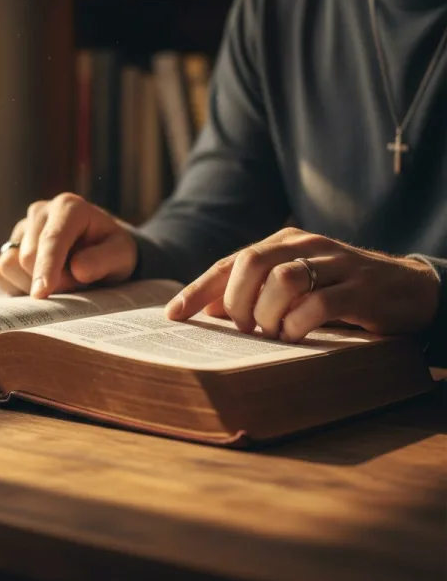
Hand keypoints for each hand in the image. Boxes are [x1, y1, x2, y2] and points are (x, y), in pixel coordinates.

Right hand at [0, 193, 137, 297]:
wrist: (99, 248)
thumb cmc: (111, 250)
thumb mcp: (122, 255)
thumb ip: (104, 260)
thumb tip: (77, 269)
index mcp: (69, 207)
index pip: (52, 239)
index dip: (46, 268)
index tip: (42, 293)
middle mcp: (40, 212)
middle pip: (27, 257)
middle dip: (49, 282)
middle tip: (76, 287)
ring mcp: (21, 228)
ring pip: (8, 265)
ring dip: (31, 285)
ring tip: (59, 281)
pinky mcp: (8, 246)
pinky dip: (17, 286)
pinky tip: (41, 282)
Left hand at [165, 227, 439, 341]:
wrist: (407, 287)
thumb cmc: (338, 290)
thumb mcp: (292, 287)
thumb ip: (253, 291)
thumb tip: (206, 307)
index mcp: (282, 243)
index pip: (229, 262)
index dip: (197, 289)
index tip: (173, 315)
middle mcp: (304, 245)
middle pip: (251, 263)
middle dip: (236, 301)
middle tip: (242, 329)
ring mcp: (334, 263)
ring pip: (283, 279)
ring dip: (268, 314)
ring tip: (271, 334)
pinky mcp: (360, 287)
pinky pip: (319, 303)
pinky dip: (298, 324)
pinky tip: (295, 337)